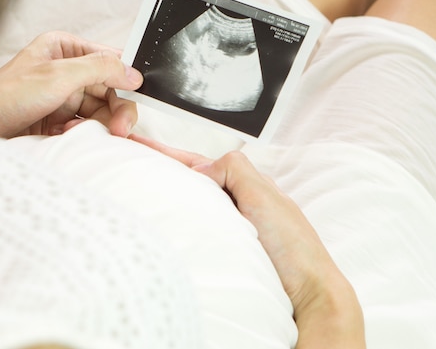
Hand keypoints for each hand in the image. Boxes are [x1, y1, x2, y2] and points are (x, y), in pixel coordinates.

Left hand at [0, 31, 142, 137]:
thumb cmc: (5, 96)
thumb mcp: (57, 76)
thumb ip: (99, 69)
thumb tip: (133, 72)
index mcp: (64, 49)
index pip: (108, 61)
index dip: (125, 79)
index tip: (137, 96)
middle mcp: (66, 71)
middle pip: (109, 90)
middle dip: (116, 109)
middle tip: (121, 129)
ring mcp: (63, 97)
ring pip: (100, 112)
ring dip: (99, 125)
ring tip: (82, 134)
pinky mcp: (58, 122)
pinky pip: (86, 127)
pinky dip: (83, 135)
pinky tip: (68, 137)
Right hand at [129, 133, 365, 348]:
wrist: (306, 291)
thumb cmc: (292, 245)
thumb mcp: (263, 194)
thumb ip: (234, 170)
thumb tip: (201, 169)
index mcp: (245, 185)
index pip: (198, 162)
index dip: (167, 153)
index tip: (137, 143)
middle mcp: (234, 204)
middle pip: (189, 181)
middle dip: (160, 170)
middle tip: (129, 161)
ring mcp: (226, 228)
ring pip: (188, 204)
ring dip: (165, 195)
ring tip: (137, 186)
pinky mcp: (221, 250)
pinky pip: (192, 228)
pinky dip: (175, 220)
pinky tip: (161, 221)